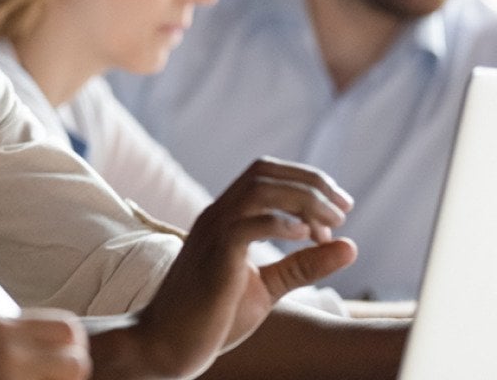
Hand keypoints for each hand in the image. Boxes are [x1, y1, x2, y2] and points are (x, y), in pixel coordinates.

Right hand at [129, 157, 356, 376]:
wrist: (166, 344)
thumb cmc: (211, 318)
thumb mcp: (267, 288)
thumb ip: (303, 266)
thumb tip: (351, 246)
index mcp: (225, 219)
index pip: (264, 175)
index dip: (306, 181)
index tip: (338, 210)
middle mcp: (216, 217)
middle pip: (264, 173)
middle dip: (311, 183)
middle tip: (343, 211)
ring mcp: (212, 234)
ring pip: (258, 190)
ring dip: (302, 200)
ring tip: (330, 224)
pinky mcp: (214, 257)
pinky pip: (247, 225)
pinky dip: (281, 224)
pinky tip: (305, 238)